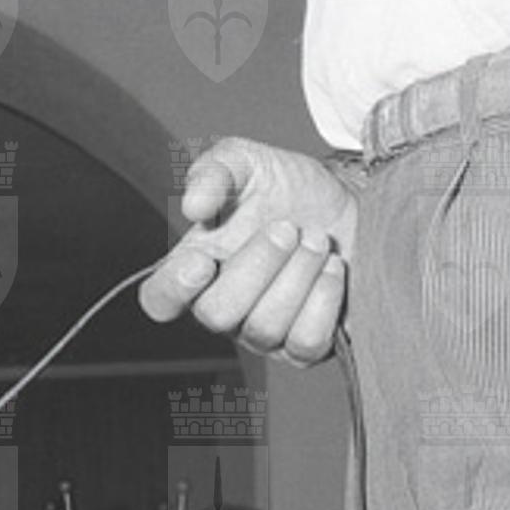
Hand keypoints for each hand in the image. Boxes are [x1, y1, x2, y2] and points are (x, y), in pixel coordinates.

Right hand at [139, 137, 356, 364]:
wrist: (351, 205)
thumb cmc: (291, 189)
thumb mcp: (249, 162)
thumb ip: (214, 172)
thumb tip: (193, 206)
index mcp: (194, 267)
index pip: (158, 300)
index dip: (174, 289)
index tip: (204, 261)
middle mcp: (222, 307)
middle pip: (216, 314)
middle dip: (260, 265)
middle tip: (287, 228)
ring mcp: (261, 333)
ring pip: (264, 327)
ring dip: (299, 274)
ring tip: (316, 241)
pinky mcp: (302, 347)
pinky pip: (305, 342)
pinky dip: (324, 299)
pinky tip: (332, 269)